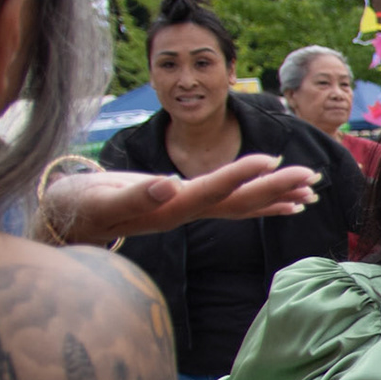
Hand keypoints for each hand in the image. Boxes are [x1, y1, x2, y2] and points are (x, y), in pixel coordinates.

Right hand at [40, 156, 320, 245]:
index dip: (240, 175)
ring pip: (240, 205)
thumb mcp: (101, 200)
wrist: (67, 219)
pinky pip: (232, 205)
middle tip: (312, 177)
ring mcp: (189, 212)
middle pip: (238, 201)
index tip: (271, 160)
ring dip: (276, 195)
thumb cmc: (78, 206)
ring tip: (312, 190)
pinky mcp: (186, 207)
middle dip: (275, 187)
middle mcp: (187, 212)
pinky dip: (260, 201)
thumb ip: (133, 195)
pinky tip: (286, 202)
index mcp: (169, 208)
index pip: (212, 190)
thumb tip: (168, 186)